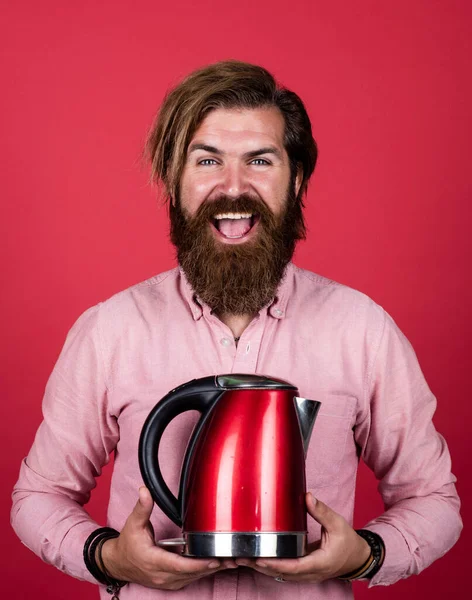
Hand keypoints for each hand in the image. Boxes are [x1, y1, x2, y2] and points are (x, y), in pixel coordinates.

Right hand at [101, 487, 236, 589]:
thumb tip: (144, 490)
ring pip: (192, 578)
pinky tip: (214, 564)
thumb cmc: (127, 544)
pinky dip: (202, 573)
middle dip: (211, 566)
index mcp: (153, 561)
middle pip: (191, 573)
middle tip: (231, 558)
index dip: (198, 564)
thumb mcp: (133, 523)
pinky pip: (189, 579)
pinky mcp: (169, 582)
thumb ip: (142, 507)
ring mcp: (165, 581)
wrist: (118, 563)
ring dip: (210, 571)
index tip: (214, 559)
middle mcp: (161, 575)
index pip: (179, 565)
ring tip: (229, 561)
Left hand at [235, 493, 370, 582]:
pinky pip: (284, 572)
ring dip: (263, 568)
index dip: (274, 563)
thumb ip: (321, 511)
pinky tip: (258, 559)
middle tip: (241, 556)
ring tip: (243, 558)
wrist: (357, 557)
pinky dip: (270, 567)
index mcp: (318, 563)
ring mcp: (306, 574)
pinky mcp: (303, 571)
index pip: (292, 566)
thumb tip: (307, 496)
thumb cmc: (348, 542)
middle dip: (261, 566)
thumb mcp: (337, 524)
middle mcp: (310, 572)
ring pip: (280, 575)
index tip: (259, 558)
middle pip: (281, 573)